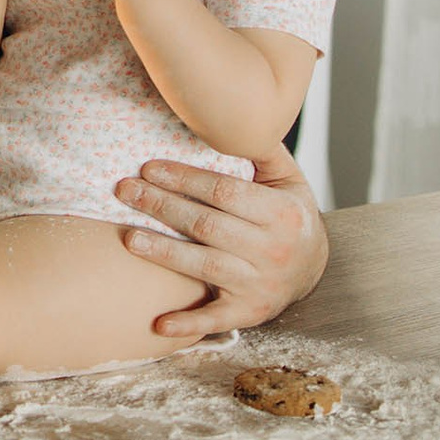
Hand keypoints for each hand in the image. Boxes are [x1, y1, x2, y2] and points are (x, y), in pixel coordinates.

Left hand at [112, 151, 328, 336]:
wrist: (316, 269)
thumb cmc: (290, 215)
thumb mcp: (288, 181)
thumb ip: (262, 151)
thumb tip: (233, 115)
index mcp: (282, 213)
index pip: (225, 192)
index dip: (184, 178)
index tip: (148, 167)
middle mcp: (273, 250)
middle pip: (207, 225)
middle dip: (161, 207)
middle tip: (124, 190)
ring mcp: (261, 284)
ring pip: (204, 266)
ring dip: (163, 252)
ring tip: (127, 237)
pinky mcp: (250, 312)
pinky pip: (216, 319)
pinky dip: (188, 324)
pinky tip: (158, 323)